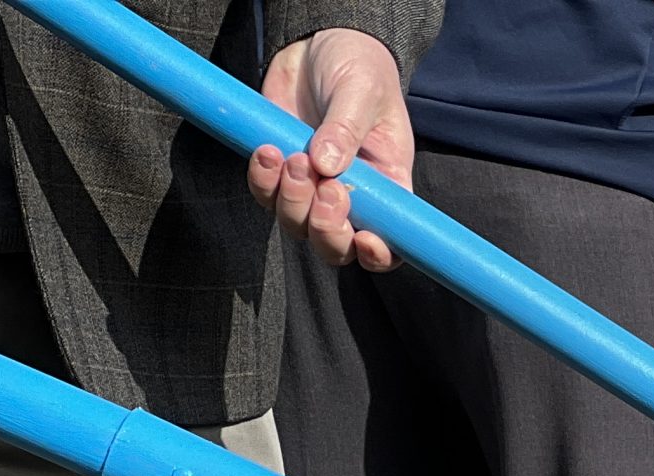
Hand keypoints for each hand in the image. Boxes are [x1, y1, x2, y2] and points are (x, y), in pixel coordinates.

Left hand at [248, 30, 412, 270]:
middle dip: (326, 229)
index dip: (378, 254)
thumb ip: (346, 129)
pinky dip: (263, 180)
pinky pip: (266, 195)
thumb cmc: (358, 67)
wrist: (318, 43)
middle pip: (337, 246)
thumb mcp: (363, 92)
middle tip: (325, 188)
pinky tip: (268, 151)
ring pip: (297, 226)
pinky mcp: (280, 172)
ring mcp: (313, 188)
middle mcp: (352, 196)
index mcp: (389, 186)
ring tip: (295, 156)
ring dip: (292, 200)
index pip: (390, 241)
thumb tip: (327, 166)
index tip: (365, 239)